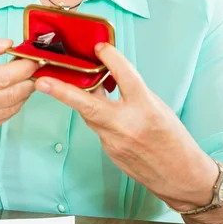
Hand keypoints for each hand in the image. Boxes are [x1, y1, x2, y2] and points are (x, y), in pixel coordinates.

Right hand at [0, 33, 37, 135]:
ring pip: (13, 106)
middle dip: (29, 79)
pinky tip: (15, 92)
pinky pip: (6, 116)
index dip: (24, 67)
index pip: (4, 76)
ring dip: (26, 92)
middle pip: (12, 92)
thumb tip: (7, 44)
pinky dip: (16, 103)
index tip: (32, 58)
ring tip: (27, 79)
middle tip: (34, 68)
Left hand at [34, 43, 216, 209]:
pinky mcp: (109, 151)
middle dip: (61, 92)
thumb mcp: (158, 107)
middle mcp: (127, 125)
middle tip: (42, 81)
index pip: (125, 76)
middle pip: (88, 103)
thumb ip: (132, 91)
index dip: (111, 58)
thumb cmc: (173, 139)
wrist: (180, 176)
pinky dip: (96, 115)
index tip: (100, 47)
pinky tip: (101, 109)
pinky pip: (97, 127)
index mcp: (146, 109)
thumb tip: (109, 75)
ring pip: (89, 114)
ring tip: (72, 82)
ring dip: (80, 98)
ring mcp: (115, 142)